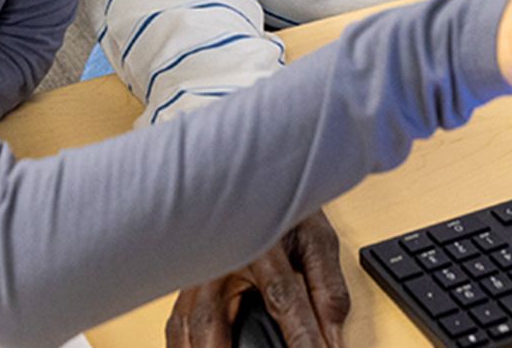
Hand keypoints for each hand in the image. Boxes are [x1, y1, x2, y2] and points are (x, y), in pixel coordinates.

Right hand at [165, 211, 349, 347]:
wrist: (249, 179)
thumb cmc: (283, 208)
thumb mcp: (317, 241)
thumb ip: (328, 292)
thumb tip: (334, 339)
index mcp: (258, 240)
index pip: (282, 297)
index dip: (303, 337)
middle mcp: (219, 257)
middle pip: (210, 317)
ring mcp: (196, 271)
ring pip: (185, 325)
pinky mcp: (186, 284)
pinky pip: (177, 323)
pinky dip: (184, 346)